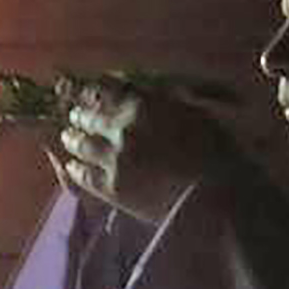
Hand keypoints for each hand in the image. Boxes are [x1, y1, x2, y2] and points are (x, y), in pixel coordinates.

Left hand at [53, 80, 236, 222]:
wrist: (218, 199)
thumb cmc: (219, 155)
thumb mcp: (195, 115)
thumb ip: (165, 103)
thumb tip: (147, 95)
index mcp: (145, 105)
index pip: (107, 88)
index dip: (92, 89)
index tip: (85, 90)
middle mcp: (122, 127)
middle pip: (88, 114)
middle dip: (81, 114)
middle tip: (76, 116)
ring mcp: (113, 158)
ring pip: (79, 143)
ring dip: (73, 138)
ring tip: (69, 137)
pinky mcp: (111, 188)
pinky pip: (81, 174)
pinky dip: (74, 168)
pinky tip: (72, 166)